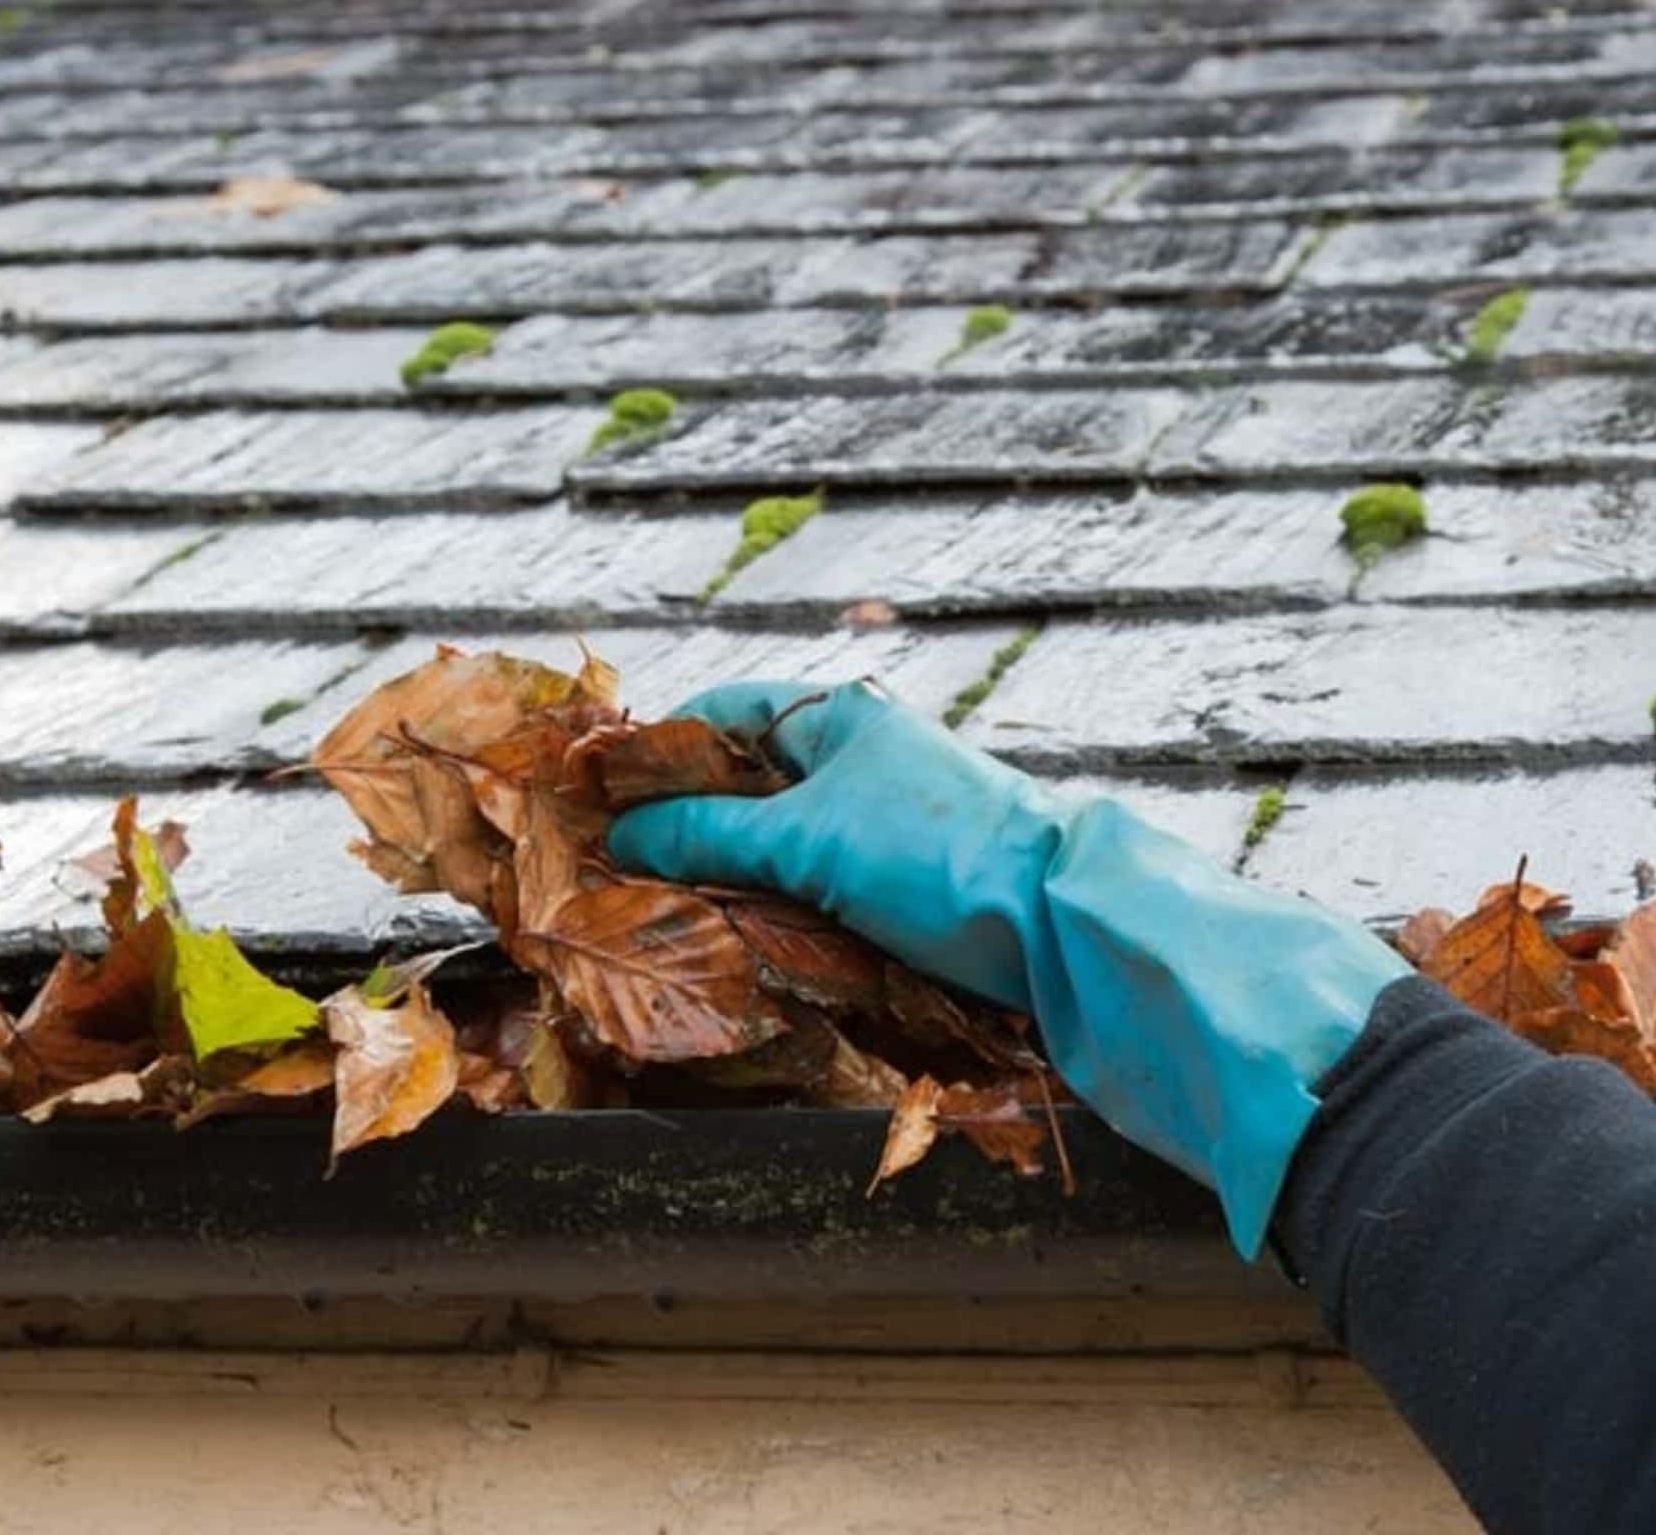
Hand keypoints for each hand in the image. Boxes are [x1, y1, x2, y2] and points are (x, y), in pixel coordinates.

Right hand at [610, 679, 1408, 1258]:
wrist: (1063, 926)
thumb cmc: (936, 855)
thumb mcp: (807, 839)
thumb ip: (706, 835)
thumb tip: (618, 838)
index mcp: (837, 717)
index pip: (719, 715)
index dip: (654, 753)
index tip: (593, 801)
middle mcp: (856, 759)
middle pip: (741, 782)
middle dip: (680, 824)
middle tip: (612, 871)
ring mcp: (878, 823)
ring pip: (773, 843)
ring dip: (723, 876)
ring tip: (658, 913)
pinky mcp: (897, 884)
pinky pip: (811, 887)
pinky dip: (770, 908)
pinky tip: (734, 939)